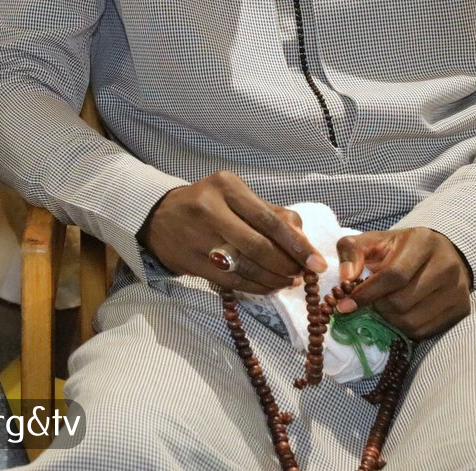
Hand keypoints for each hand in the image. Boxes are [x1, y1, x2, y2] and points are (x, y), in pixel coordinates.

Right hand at [141, 170, 324, 291]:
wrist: (157, 217)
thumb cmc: (207, 204)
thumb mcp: (237, 196)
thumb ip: (273, 214)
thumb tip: (304, 244)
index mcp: (226, 187)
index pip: (269, 220)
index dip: (297, 244)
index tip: (317, 262)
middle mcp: (210, 209)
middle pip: (259, 246)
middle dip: (287, 265)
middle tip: (303, 275)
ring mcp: (198, 237)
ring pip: (247, 267)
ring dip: (274, 279)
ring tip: (288, 281)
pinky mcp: (192, 262)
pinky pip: (233, 281)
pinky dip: (257, 287)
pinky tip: (269, 286)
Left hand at [334, 227, 471, 339]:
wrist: (440, 254)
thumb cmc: (400, 249)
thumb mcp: (373, 241)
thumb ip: (351, 251)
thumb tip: (345, 278)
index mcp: (423, 242)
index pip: (393, 275)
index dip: (366, 293)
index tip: (344, 305)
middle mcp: (446, 266)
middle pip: (401, 301)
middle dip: (378, 306)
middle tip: (371, 301)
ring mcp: (458, 290)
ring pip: (412, 321)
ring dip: (390, 319)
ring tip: (386, 306)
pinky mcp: (462, 310)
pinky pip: (425, 331)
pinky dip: (405, 327)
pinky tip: (401, 313)